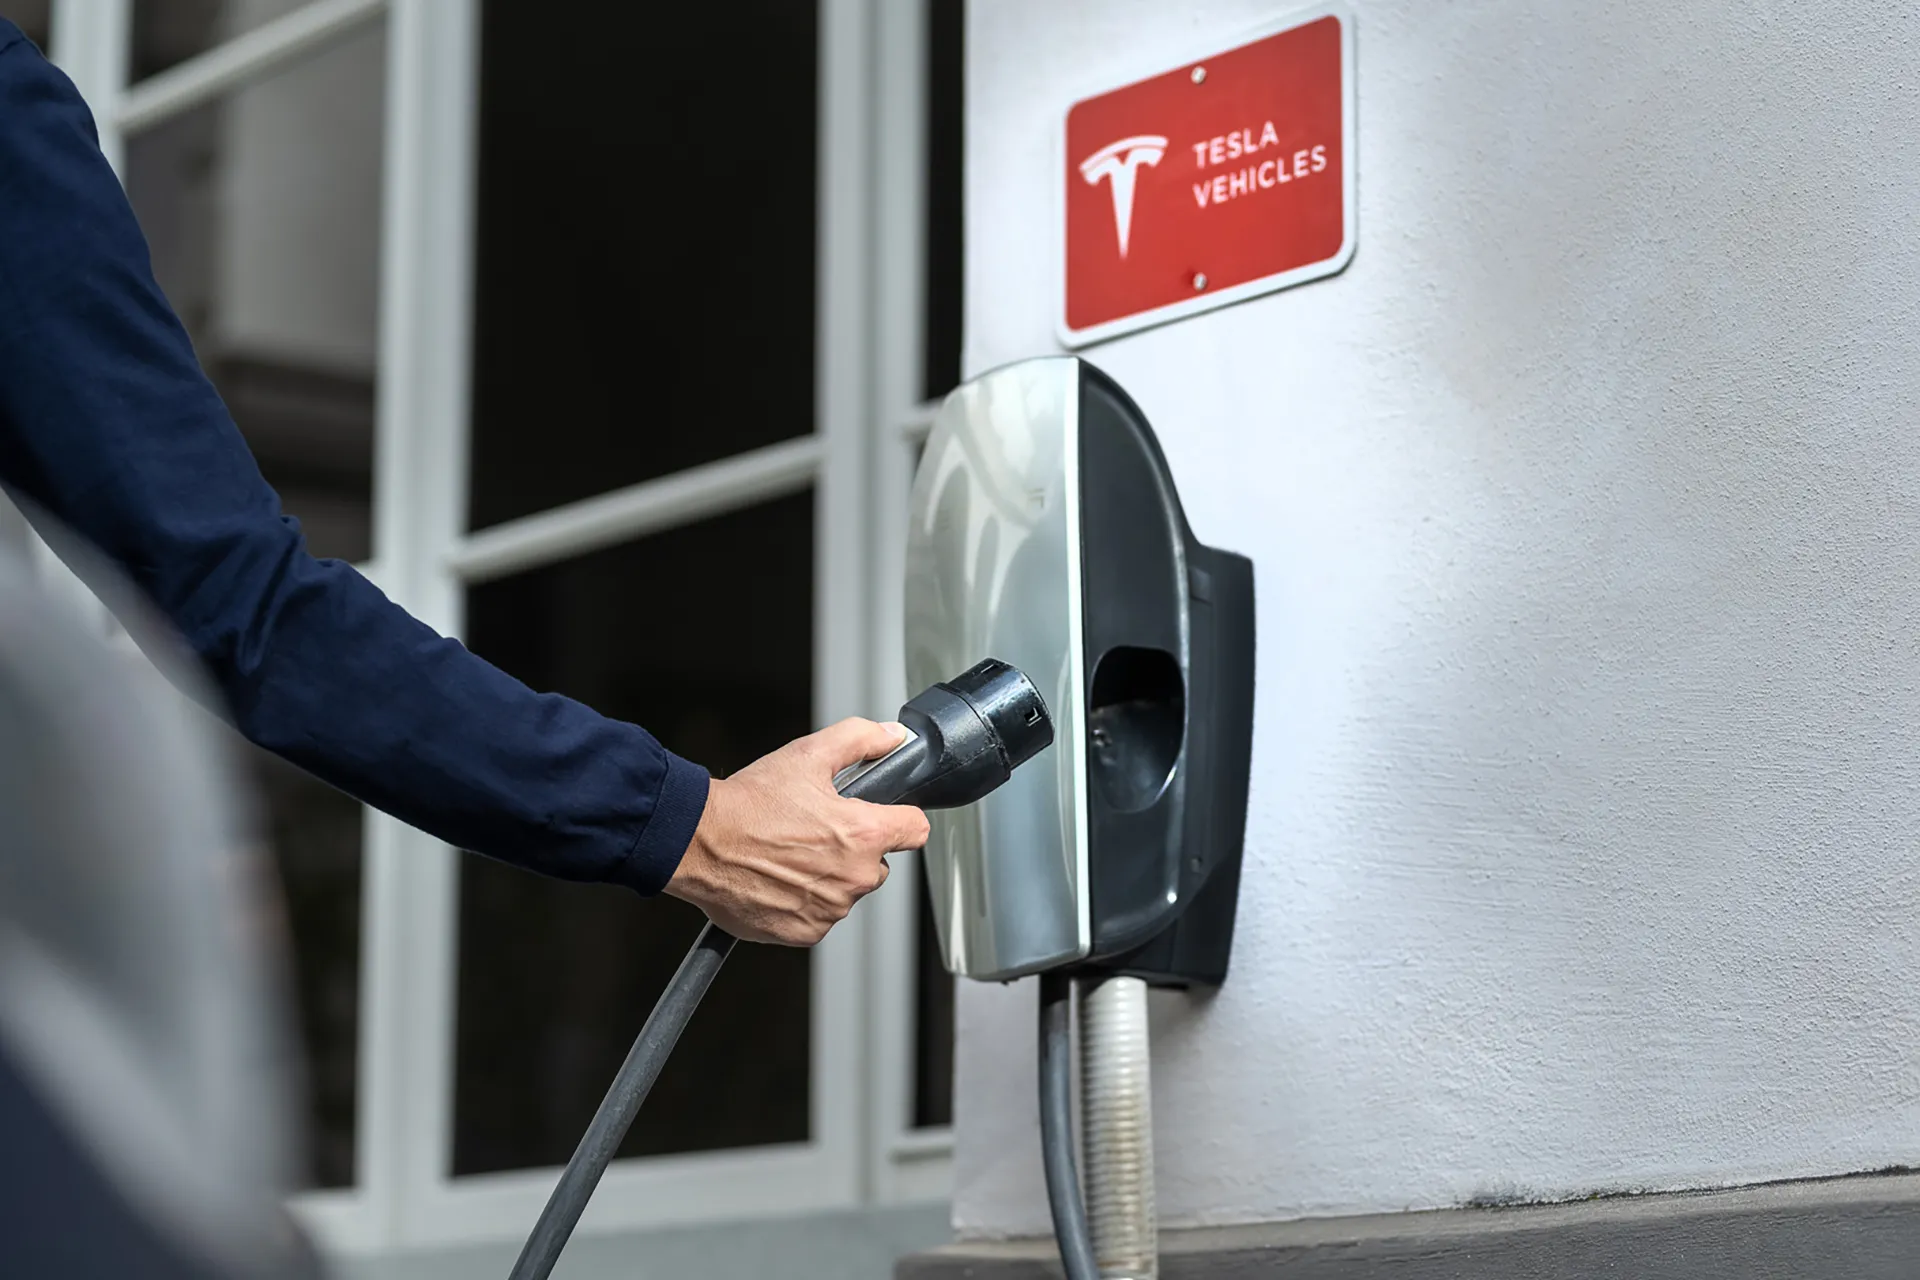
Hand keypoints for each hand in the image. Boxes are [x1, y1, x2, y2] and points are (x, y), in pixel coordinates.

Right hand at [665, 718, 930, 945]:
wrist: (698, 842)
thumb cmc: (748, 803)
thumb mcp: (807, 755)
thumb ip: (860, 740)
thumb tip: (892, 736)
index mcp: (863, 835)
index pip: (915, 830)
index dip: (899, 817)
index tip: (883, 816)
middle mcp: (854, 877)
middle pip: (877, 863)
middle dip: (854, 848)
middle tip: (815, 830)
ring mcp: (830, 909)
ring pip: (846, 890)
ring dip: (828, 876)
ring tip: (790, 853)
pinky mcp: (805, 932)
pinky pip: (819, 915)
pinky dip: (804, 901)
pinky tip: (779, 878)